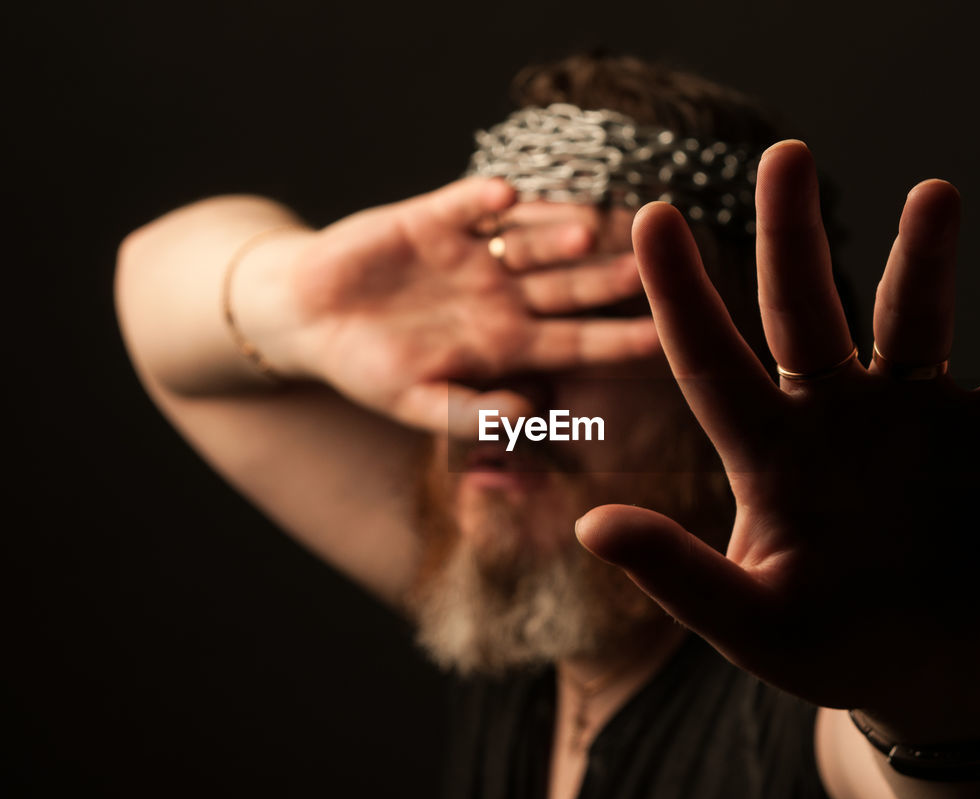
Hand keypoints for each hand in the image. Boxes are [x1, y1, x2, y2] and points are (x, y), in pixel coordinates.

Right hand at [280, 178, 658, 430]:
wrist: (310, 318)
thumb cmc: (370, 368)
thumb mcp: (418, 403)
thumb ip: (472, 414)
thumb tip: (529, 413)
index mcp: (507, 341)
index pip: (576, 342)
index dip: (617, 341)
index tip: (661, 338)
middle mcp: (502, 293)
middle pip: (568, 285)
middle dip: (607, 278)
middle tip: (649, 269)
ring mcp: (473, 254)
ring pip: (529, 240)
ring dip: (556, 235)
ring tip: (589, 229)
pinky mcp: (434, 219)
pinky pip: (464, 205)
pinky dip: (482, 200)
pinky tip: (504, 196)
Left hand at [576, 142, 979, 727]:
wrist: (938, 667)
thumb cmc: (834, 644)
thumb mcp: (751, 621)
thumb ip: (680, 577)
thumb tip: (593, 527)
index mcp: (769, 450)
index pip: (712, 361)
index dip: (681, 294)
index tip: (652, 217)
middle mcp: (836, 412)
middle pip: (804, 309)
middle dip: (791, 236)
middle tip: (783, 155)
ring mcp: (917, 416)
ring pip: (915, 321)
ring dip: (925, 262)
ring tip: (934, 197)